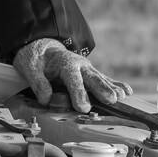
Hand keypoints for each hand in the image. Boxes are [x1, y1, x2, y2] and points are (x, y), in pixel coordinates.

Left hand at [12, 37, 131, 112]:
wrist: (43, 48)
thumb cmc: (36, 59)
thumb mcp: (29, 68)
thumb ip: (38, 83)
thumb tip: (46, 99)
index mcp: (64, 63)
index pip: (73, 80)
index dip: (78, 93)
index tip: (83, 108)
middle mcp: (79, 65)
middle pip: (92, 77)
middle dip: (102, 89)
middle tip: (112, 99)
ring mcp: (87, 68)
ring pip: (101, 78)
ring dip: (112, 88)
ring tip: (122, 96)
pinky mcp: (91, 73)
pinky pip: (105, 79)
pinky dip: (116, 84)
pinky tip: (128, 91)